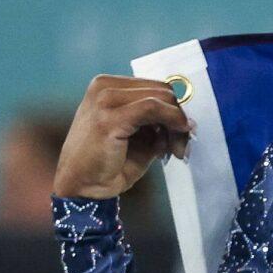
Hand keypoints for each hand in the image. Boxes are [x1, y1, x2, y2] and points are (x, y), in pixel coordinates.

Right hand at [52, 75, 193, 199]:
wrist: (84, 185)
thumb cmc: (110, 162)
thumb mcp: (141, 135)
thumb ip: (159, 121)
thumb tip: (188, 119)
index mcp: (109, 86)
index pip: (157, 87)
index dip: (177, 109)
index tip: (186, 132)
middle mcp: (104, 86)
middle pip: (163, 91)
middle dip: (180, 117)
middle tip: (183, 144)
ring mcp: (104, 99)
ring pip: (162, 98)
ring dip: (179, 125)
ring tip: (178, 149)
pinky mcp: (109, 117)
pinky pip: (153, 108)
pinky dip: (172, 123)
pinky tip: (175, 145)